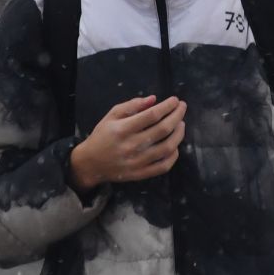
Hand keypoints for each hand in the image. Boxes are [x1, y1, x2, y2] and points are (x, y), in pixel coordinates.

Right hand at [68, 95, 185, 192]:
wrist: (91, 163)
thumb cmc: (102, 136)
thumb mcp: (111, 115)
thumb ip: (132, 106)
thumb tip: (154, 100)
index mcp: (122, 129)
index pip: (152, 115)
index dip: (167, 106)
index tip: (175, 100)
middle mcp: (131, 146)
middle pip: (162, 130)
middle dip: (177, 116)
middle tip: (182, 108)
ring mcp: (137, 162)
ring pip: (167, 148)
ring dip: (178, 134)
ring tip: (181, 124)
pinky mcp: (141, 174)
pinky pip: (163, 166)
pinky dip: (173, 155)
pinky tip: (175, 145)